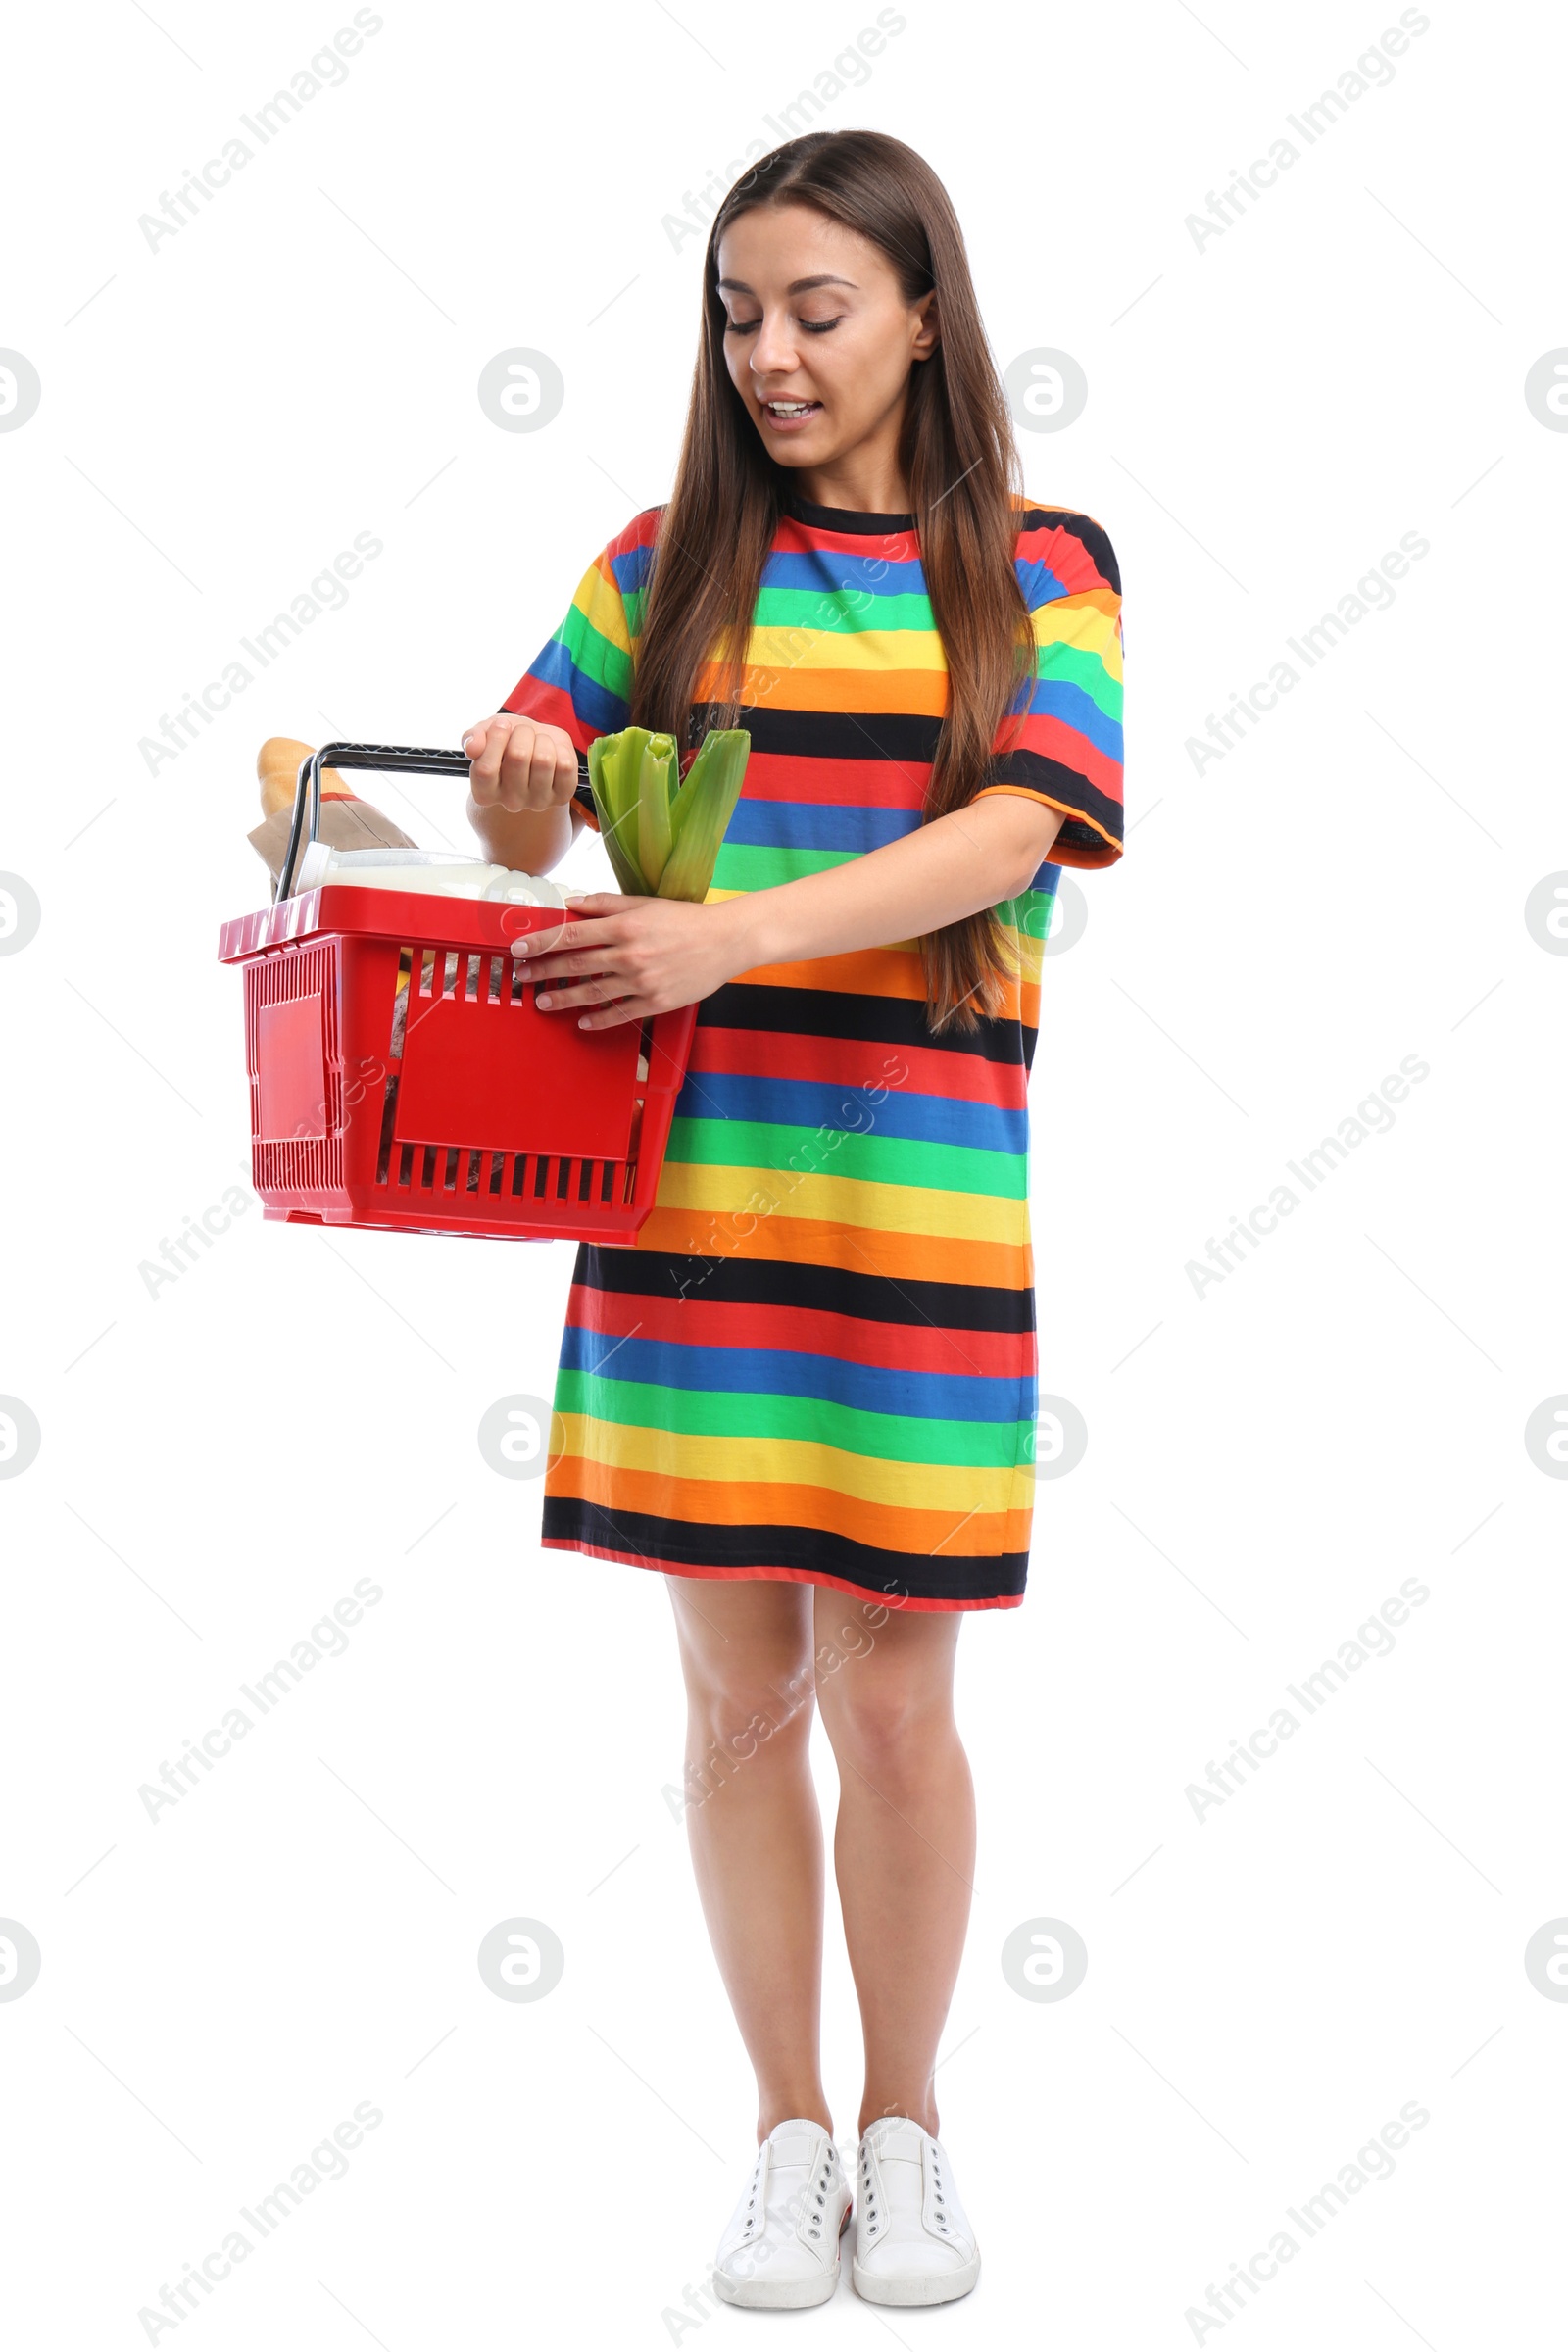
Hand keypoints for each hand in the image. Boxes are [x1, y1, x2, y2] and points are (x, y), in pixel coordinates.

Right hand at [462, 713, 577, 814]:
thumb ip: (473, 738)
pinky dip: (561, 749)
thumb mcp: (486, 733)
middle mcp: (510, 802)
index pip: (485, 770)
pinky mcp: (562, 796)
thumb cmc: (507, 741)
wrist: (536, 746)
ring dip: (542, 739)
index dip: (495, 739)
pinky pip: (565, 765)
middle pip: (518, 757)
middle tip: (522, 732)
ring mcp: (538, 802)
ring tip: (538, 741)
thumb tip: (472, 747)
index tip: (501, 724)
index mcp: (485, 793)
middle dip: (522, 733)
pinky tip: (554, 752)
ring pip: (544, 760)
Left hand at [514, 891, 751, 1028]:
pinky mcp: (656, 1001)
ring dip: (564, 998)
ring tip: (543, 1002)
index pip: (572, 934)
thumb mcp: (645, 903)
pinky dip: (599, 1020)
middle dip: (544, 970)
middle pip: (576, 964)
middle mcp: (630, 955)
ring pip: (593, 992)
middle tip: (522, 976)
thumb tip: (571, 903)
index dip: (541, 942)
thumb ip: (606, 904)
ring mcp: (642, 981)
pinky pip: (620, 1013)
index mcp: (625, 926)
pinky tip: (582, 1023)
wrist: (726, 941)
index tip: (519, 949)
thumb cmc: (686, 919)